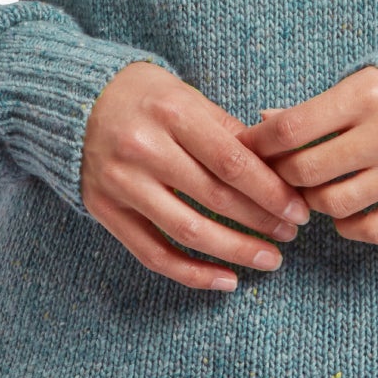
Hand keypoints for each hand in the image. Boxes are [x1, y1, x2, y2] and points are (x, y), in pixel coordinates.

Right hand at [80, 61, 313, 290]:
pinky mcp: (104, 210)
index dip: (270, 191)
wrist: (78, 100)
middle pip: (214, 198)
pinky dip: (192, 273)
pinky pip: (153, 254)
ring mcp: (121, 183)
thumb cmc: (148, 97)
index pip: (232, 161)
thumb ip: (231, 131)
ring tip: (270, 260)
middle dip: (261, 221)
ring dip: (235, 252)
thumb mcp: (189, 97)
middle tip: (292, 235)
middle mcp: (143, 149)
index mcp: (173, 113)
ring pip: (187, 232)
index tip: (299, 210)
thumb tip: (279, 169)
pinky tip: (227, 280)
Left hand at [245, 66, 377, 245]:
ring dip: (312, 202)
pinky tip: (344, 212)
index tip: (248, 146)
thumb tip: (263, 122)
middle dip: (281, 175)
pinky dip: (349, 227)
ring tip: (313, 189)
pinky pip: (371, 230)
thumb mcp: (365, 79)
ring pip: (332, 205)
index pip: (293, 127)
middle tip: (278, 171)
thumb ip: (317, 104)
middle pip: (306, 171)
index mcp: (369, 93)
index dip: (260, 142)